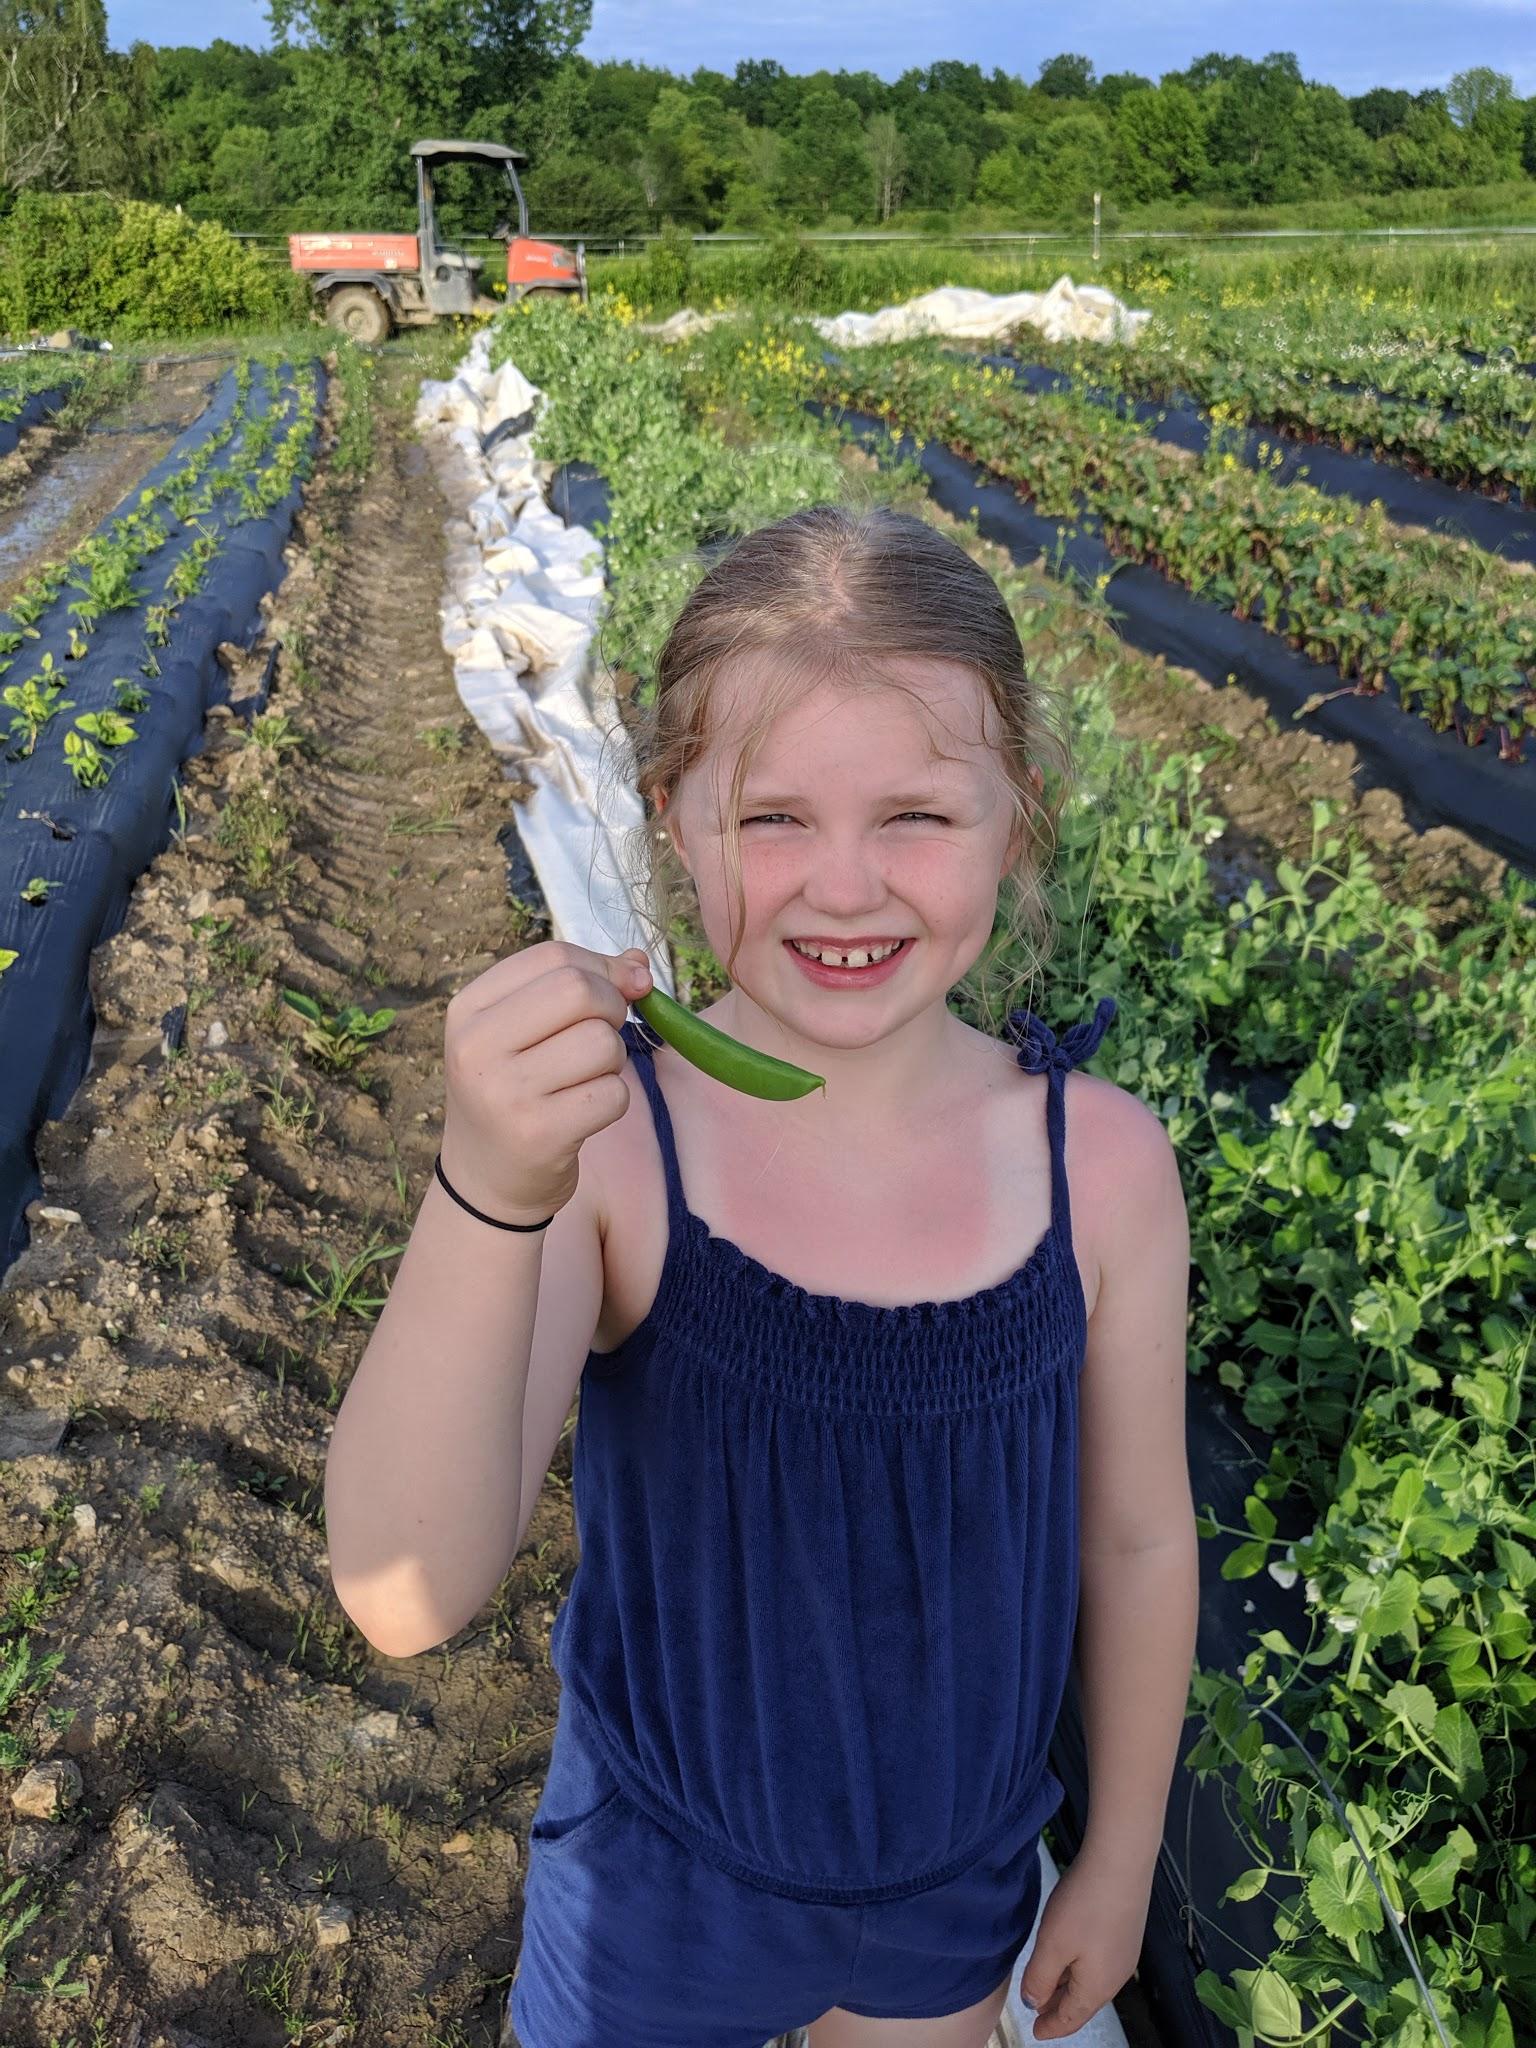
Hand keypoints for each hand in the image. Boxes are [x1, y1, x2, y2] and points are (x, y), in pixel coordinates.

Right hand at [439, 939, 652, 1224]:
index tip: (622, 988)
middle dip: (612, 1008)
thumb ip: (578, 987)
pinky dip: (612, 1101)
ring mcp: (505, 1093)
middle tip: (601, 1038)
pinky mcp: (538, 1135)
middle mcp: (477, 1046)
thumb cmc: (513, 1093)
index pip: (554, 957)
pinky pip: (612, 1095)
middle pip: (580, 990)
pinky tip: (583, 1114)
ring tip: (584, 1080)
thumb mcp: (523, 1032)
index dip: (603, 967)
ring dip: (613, 1061)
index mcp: (469, 1009)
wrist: (485, 1181)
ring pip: (602, 1043)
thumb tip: (639, 963)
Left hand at [1017, 1845, 1150, 2039]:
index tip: (1036, 2033)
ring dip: (1068, 1987)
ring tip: (1049, 1986)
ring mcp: (1124, 1954)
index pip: (1070, 2018)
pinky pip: (1099, 1963)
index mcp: (1096, 1988)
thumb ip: (1039, 1978)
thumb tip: (1033, 2004)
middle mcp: (1115, 1977)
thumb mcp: (1052, 1944)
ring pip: (1091, 1982)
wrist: (1121, 1862)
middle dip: (1058, 2008)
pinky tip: (1070, 1956)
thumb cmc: (1084, 1905)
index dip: (1051, 2027)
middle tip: (1038, 2011)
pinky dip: (1080, 1970)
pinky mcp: (1126, 1933)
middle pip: (1082, 2002)